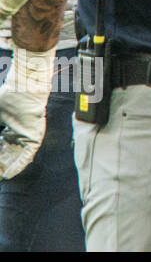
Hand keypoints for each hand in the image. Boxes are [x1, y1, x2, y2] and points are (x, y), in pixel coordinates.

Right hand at [0, 46, 53, 178]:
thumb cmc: (9, 95)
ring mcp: (27, 135)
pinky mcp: (36, 136)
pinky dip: (18, 165)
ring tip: (0, 177)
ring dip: (6, 168)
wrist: (25, 84)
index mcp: (9, 128)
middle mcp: (18, 134)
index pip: (0, 148)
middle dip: (0, 165)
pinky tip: (10, 174)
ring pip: (16, 157)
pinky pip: (28, 154)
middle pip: (6, 155)